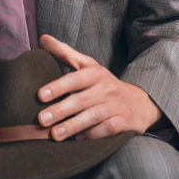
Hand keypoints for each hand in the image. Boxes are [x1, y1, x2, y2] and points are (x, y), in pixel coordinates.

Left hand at [36, 34, 161, 140]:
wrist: (139, 102)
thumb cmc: (104, 84)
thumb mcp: (88, 66)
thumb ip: (65, 53)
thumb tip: (43, 39)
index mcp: (96, 73)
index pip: (75, 78)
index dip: (58, 86)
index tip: (40, 95)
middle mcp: (107, 88)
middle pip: (81, 100)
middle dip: (60, 110)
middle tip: (42, 119)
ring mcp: (116, 106)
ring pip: (93, 116)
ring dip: (72, 126)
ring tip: (54, 134)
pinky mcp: (123, 122)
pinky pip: (106, 129)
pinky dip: (92, 135)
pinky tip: (77, 140)